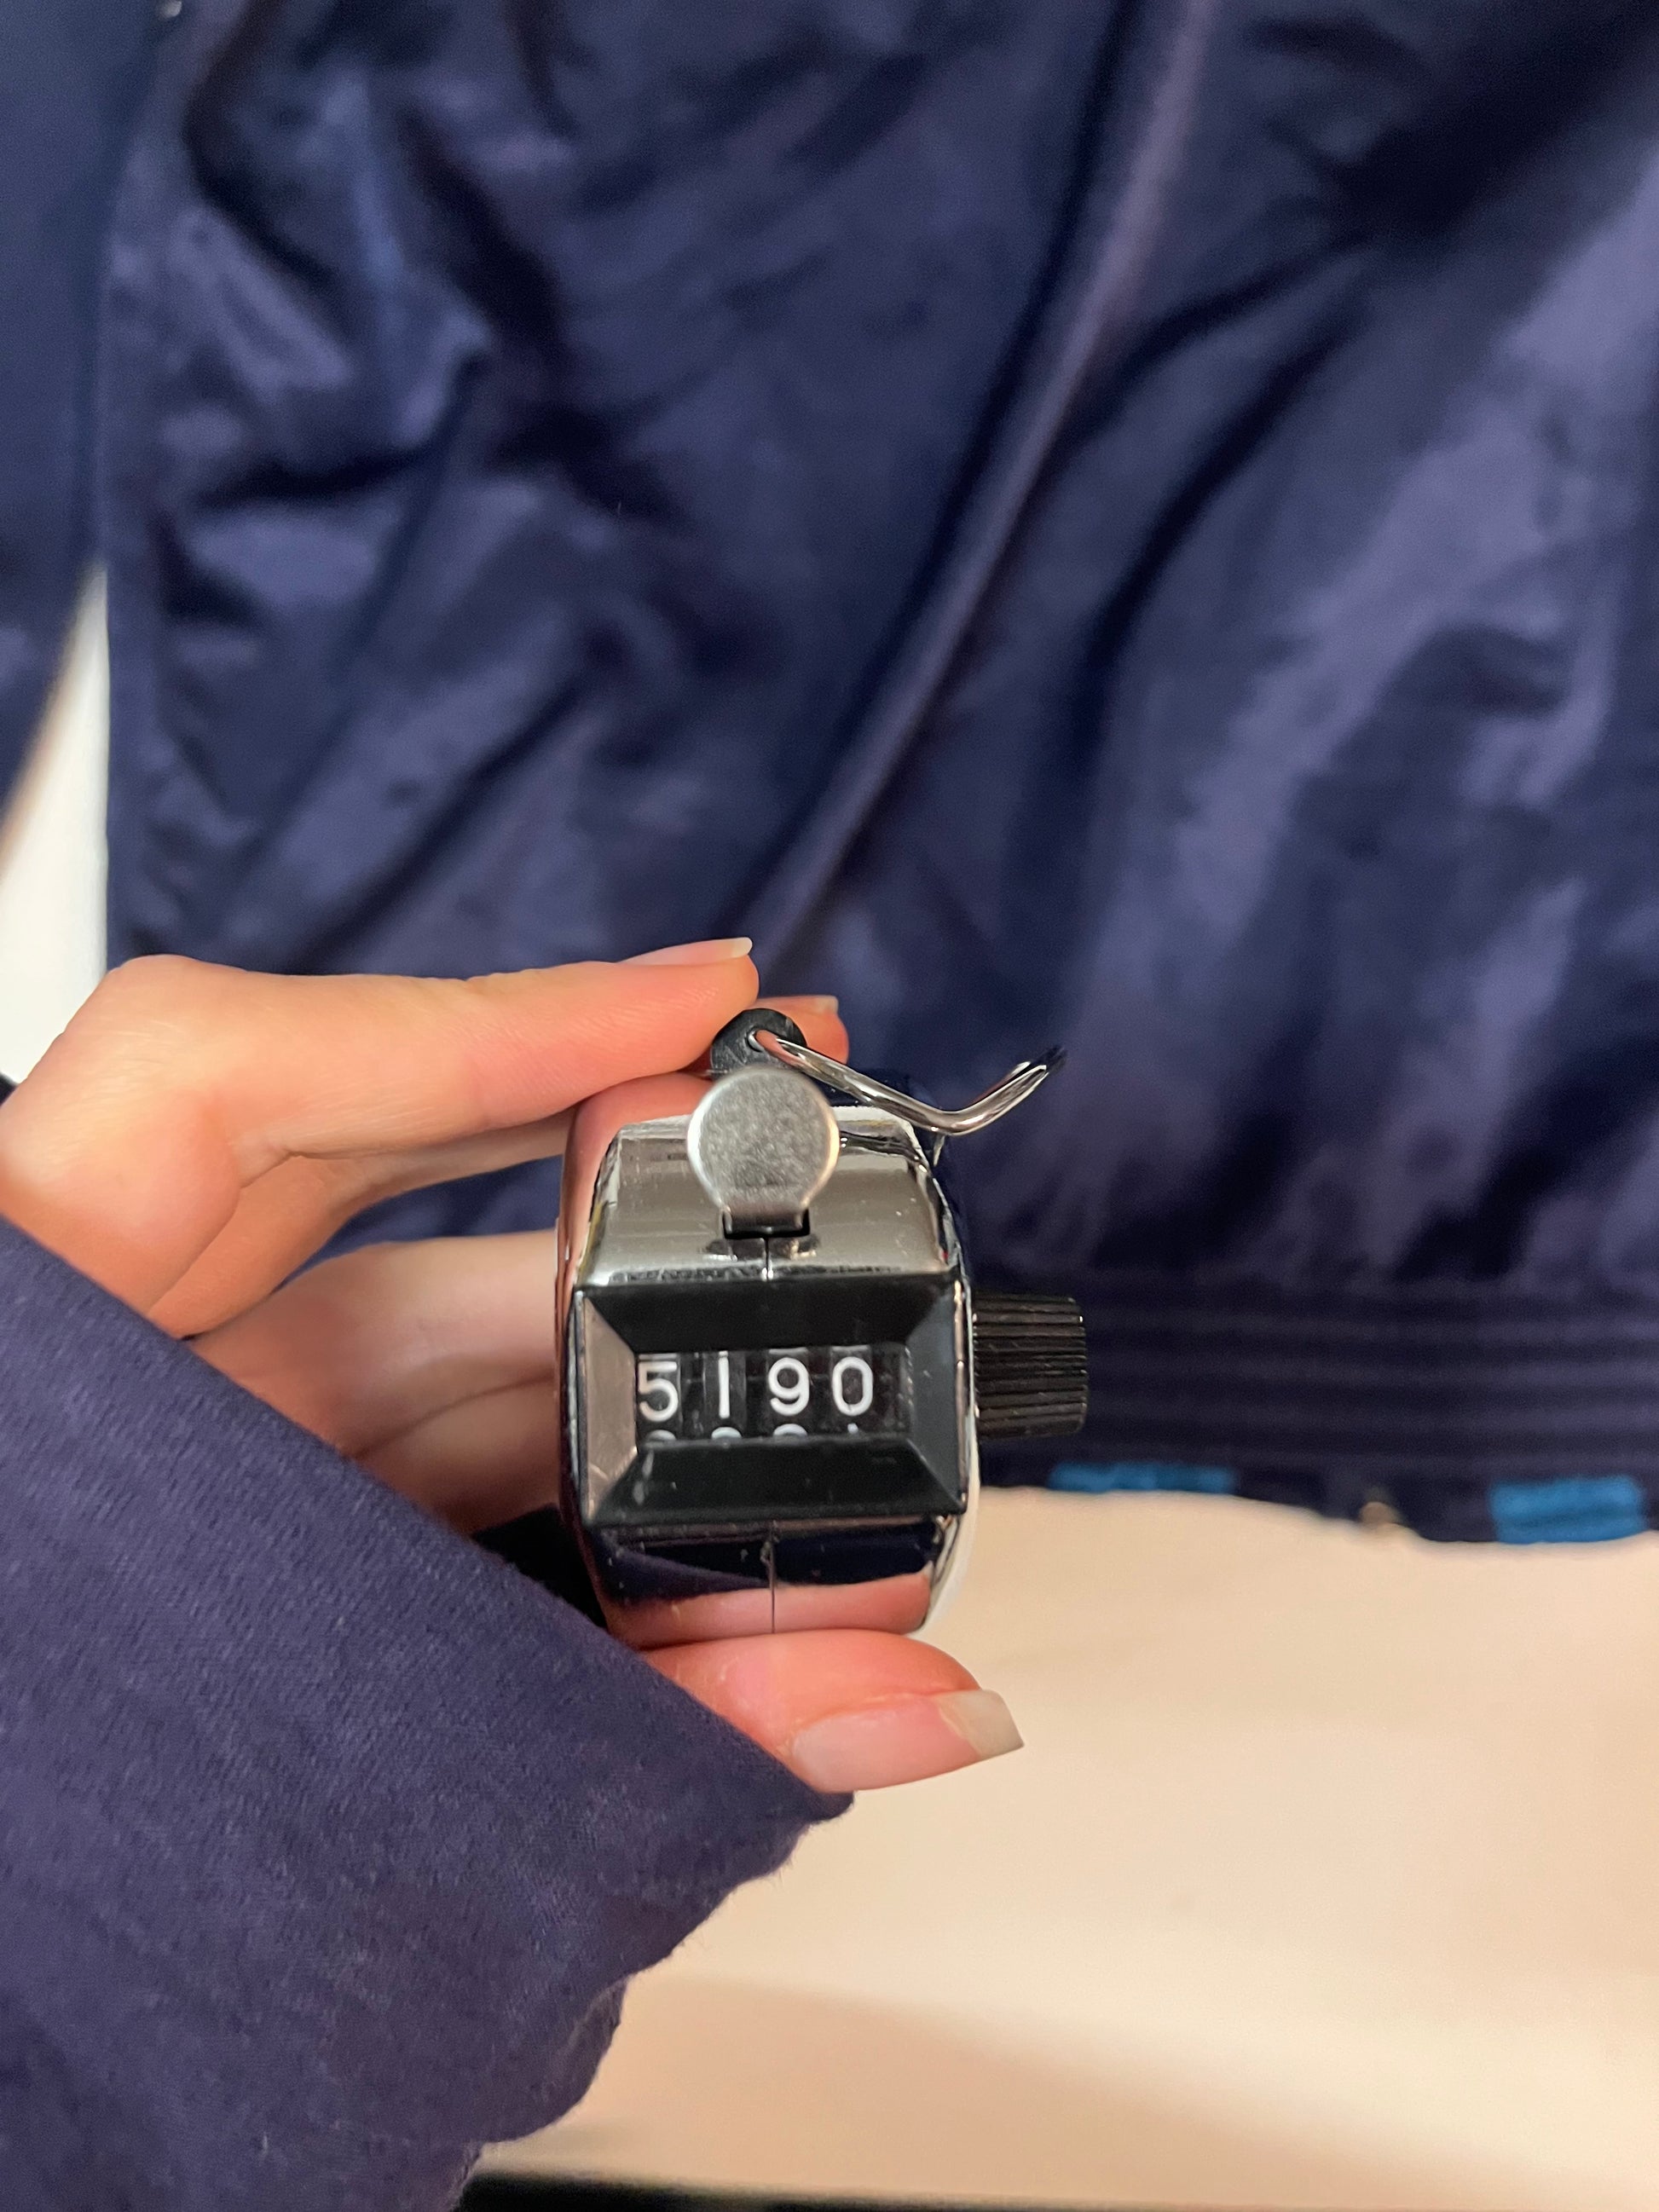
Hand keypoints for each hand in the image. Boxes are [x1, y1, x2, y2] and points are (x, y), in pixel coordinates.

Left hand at [0, 945, 1020, 1791]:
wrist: (13, 2014)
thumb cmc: (85, 1844)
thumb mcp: (356, 1787)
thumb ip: (647, 1731)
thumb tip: (913, 1695)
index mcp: (50, 1386)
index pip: (216, 1091)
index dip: (472, 1024)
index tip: (692, 1008)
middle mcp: (101, 1394)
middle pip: (365, 1199)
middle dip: (605, 1191)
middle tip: (785, 1166)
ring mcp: (159, 1451)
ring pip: (407, 1340)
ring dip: (605, 1358)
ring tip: (764, 1383)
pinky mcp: (217, 1519)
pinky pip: (392, 1436)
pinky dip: (544, 1452)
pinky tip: (660, 1485)